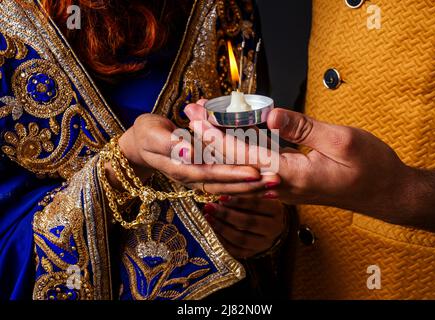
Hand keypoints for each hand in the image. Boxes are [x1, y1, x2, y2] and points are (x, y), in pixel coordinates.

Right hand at [106, 113, 277, 194]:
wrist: (139, 145)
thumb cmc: (145, 135)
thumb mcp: (152, 134)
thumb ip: (170, 144)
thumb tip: (189, 152)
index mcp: (182, 168)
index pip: (212, 173)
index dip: (233, 173)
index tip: (256, 171)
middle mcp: (193, 177)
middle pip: (225, 184)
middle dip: (251, 184)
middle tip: (276, 180)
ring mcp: (199, 178)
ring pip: (229, 186)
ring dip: (251, 187)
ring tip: (275, 184)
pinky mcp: (204, 174)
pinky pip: (226, 181)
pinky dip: (243, 182)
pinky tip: (262, 181)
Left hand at [185, 103, 410, 221]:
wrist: (386, 193)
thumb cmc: (370, 167)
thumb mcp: (342, 141)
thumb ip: (304, 128)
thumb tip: (269, 114)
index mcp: (292, 174)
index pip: (242, 154)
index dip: (216, 135)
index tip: (196, 118)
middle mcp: (281, 186)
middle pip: (233, 164)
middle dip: (207, 139)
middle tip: (188, 115)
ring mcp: (282, 188)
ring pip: (240, 170)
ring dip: (218, 147)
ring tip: (200, 125)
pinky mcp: (287, 184)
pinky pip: (252, 171)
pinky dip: (235, 155)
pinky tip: (226, 143)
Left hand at [202, 196, 285, 258]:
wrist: (270, 225)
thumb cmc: (261, 204)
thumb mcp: (259, 195)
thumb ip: (246, 193)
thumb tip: (223, 193)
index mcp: (276, 211)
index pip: (257, 205)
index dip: (239, 201)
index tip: (222, 197)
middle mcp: (273, 229)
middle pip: (249, 222)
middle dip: (227, 215)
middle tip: (210, 207)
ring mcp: (263, 243)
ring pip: (241, 238)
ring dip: (222, 228)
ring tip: (208, 217)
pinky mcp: (253, 253)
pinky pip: (235, 251)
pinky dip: (222, 241)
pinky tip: (210, 231)